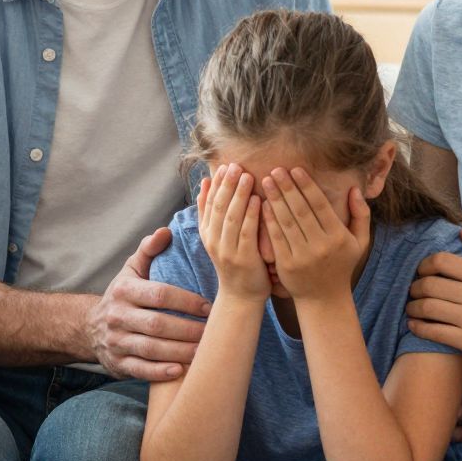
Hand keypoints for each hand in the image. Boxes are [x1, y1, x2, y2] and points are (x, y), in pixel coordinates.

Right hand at [87, 226, 211, 381]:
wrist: (89, 327)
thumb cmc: (122, 295)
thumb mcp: (131, 269)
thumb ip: (149, 250)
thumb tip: (166, 231)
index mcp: (124, 290)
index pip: (159, 294)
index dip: (186, 301)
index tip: (209, 307)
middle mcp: (117, 316)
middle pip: (156, 324)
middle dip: (187, 329)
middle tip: (212, 332)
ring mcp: (116, 341)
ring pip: (150, 349)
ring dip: (179, 351)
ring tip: (204, 351)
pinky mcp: (118, 363)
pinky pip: (140, 369)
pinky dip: (160, 372)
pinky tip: (181, 370)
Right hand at [200, 164, 270, 301]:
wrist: (241, 296)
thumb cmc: (235, 261)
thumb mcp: (218, 236)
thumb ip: (211, 211)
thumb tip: (204, 182)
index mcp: (207, 232)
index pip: (208, 202)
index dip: (216, 183)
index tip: (224, 165)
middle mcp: (213, 240)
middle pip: (218, 206)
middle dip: (226, 184)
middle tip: (235, 165)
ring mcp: (227, 250)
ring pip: (230, 217)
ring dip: (238, 195)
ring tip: (246, 175)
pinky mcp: (243, 258)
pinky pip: (246, 232)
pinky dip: (251, 215)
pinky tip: (257, 200)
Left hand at [262, 169, 368, 301]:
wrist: (324, 299)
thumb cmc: (342, 265)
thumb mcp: (360, 242)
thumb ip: (361, 215)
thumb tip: (355, 189)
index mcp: (338, 237)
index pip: (320, 206)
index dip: (307, 186)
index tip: (296, 169)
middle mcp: (321, 246)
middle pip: (301, 211)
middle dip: (287, 188)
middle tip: (276, 169)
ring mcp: (302, 256)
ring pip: (286, 222)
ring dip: (275, 200)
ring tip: (267, 181)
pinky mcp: (287, 265)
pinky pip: (276, 238)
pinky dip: (269, 220)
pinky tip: (262, 205)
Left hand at [407, 229, 461, 382]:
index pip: (442, 260)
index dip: (424, 266)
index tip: (422, 274)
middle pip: (430, 284)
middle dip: (415, 288)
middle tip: (413, 293)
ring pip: (428, 307)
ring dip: (412, 308)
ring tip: (412, 309)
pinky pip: (433, 331)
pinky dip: (418, 328)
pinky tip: (415, 326)